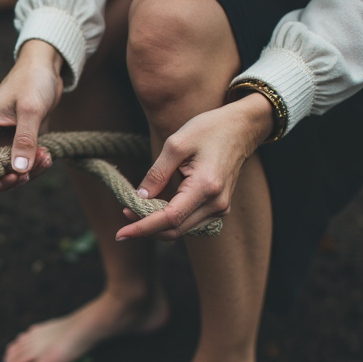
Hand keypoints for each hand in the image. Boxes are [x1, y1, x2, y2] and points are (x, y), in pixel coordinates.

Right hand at [0, 40, 63, 190]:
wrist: (46, 67)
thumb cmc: (32, 80)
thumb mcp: (30, 110)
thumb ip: (24, 140)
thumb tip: (19, 170)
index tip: (10, 177)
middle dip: (13, 177)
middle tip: (30, 172)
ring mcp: (3, 141)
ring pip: (9, 171)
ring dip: (28, 172)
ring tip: (45, 158)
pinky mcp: (18, 142)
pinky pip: (22, 164)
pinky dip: (35, 166)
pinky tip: (47, 156)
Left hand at [115, 92, 275, 240]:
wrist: (241, 128)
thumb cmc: (209, 130)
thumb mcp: (176, 144)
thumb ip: (156, 174)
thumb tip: (140, 198)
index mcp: (206, 186)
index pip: (170, 218)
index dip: (143, 228)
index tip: (121, 233)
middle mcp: (217, 203)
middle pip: (174, 230)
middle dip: (146, 227)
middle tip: (125, 212)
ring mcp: (220, 208)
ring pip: (181, 229)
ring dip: (156, 225)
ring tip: (136, 208)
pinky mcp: (218, 208)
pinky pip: (189, 222)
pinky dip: (169, 220)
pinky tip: (156, 206)